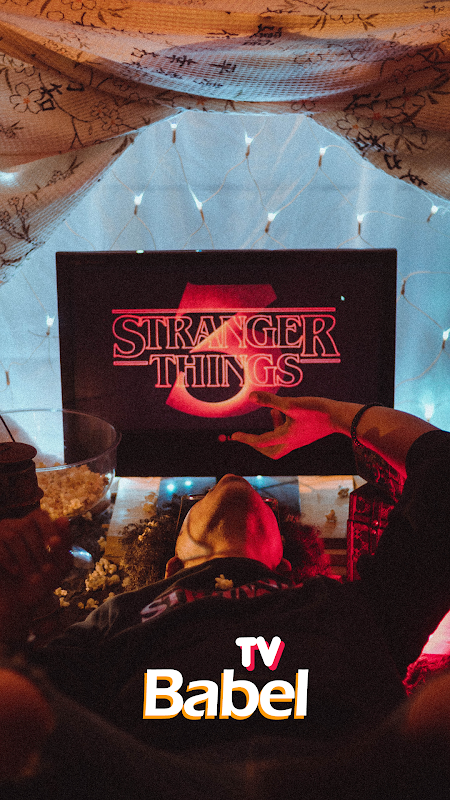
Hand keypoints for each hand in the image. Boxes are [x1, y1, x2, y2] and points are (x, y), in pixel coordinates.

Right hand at [0, 509, 71, 643]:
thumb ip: (64, 544)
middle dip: (39, 550)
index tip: (56, 544)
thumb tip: (63, 518)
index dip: (48, 526)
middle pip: (27, 525)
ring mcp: (0, 535)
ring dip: (26, 558)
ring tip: (31, 575)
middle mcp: (13, 527)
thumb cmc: (40, 582)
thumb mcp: (59, 565)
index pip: (39, 515)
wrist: (16, 603)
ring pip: (14, 536)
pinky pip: (0, 546)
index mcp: (32, 528)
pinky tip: (16, 572)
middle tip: (46, 570)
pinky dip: (10, 560)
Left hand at [231, 392, 337, 458]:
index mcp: (285, 437)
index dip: (245, 438)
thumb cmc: (316, 410)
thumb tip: (251, 396)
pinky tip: (285, 410)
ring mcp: (300, 439)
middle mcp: (291, 442)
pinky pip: (289, 435)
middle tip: (250, 436)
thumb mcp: (291, 404)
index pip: (260, 441)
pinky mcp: (306, 434)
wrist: (340, 417)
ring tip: (273, 412)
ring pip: (280, 443)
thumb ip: (270, 400)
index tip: (234, 436)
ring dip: (272, 431)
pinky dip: (283, 425)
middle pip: (271, 451)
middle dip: (259, 445)